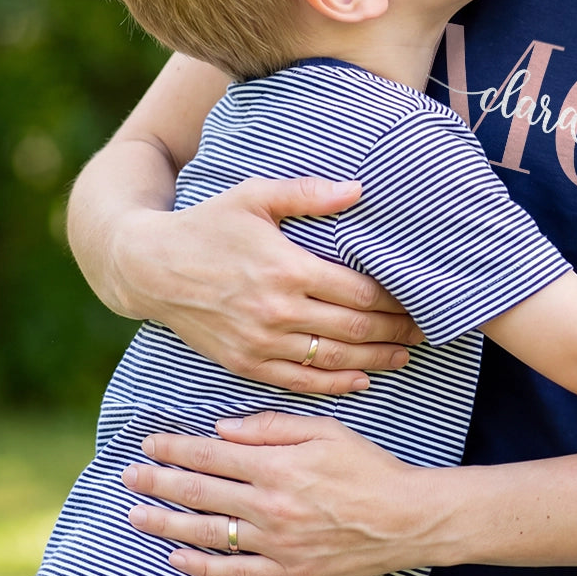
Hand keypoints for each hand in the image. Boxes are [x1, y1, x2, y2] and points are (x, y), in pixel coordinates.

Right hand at [115, 177, 423, 393]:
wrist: (150, 268)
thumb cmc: (208, 224)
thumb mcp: (255, 195)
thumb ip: (308, 193)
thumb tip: (358, 189)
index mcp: (286, 269)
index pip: (357, 292)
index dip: (394, 300)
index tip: (420, 298)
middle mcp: (276, 312)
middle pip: (352, 330)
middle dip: (394, 332)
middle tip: (426, 331)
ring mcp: (259, 343)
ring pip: (330, 361)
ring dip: (374, 361)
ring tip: (406, 357)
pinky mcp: (243, 363)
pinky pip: (298, 382)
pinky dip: (333, 385)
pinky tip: (360, 381)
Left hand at [122, 412, 436, 575]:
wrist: (403, 519)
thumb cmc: (368, 468)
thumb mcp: (326, 430)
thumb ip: (273, 427)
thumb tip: (224, 428)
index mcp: (278, 466)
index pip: (213, 454)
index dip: (177, 448)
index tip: (150, 443)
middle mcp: (268, 506)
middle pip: (201, 492)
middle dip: (159, 482)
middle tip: (129, 475)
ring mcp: (273, 543)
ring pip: (207, 533)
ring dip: (166, 522)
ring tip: (136, 515)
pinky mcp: (284, 572)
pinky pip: (231, 571)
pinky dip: (200, 566)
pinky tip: (177, 557)